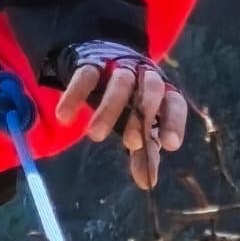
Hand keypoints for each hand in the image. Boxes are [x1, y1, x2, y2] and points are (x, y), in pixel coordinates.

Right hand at [52, 42, 186, 190]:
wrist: (100, 57)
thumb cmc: (127, 101)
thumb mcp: (137, 125)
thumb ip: (143, 152)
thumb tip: (147, 182)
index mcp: (163, 92)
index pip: (175, 103)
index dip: (174, 122)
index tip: (170, 145)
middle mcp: (145, 76)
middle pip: (152, 89)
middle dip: (143, 115)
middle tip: (130, 143)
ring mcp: (119, 67)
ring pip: (120, 83)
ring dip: (109, 108)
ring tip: (95, 135)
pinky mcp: (92, 62)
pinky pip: (85, 76)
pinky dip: (75, 96)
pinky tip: (64, 118)